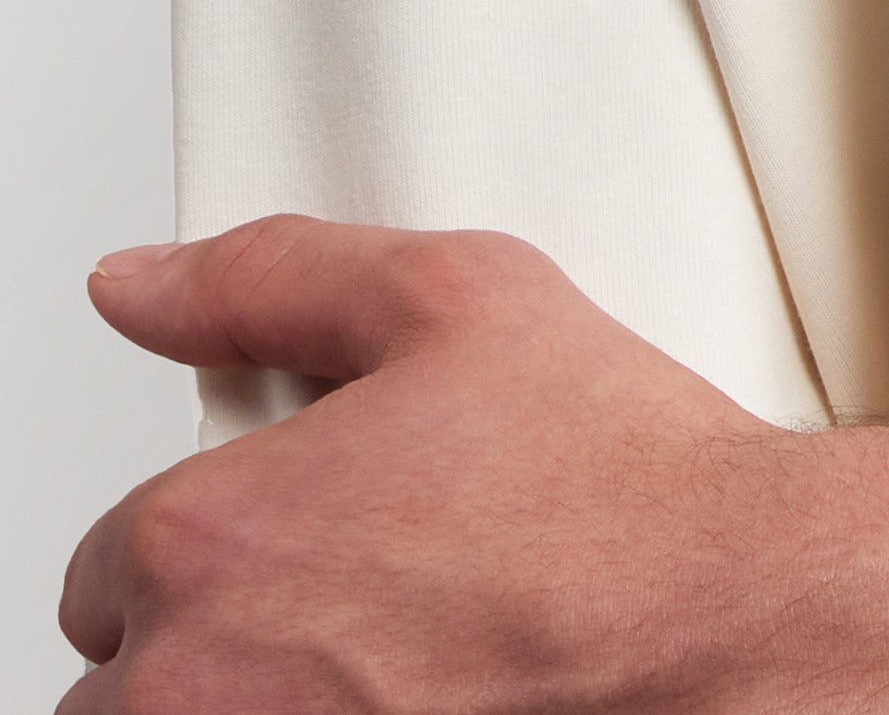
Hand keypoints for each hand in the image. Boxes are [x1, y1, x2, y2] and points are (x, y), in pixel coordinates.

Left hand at [61, 216, 857, 709]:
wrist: (724, 618)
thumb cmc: (607, 482)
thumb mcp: (448, 297)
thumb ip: (262, 279)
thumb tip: (133, 285)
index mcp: (202, 542)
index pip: (101, 570)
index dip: (206, 543)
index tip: (300, 537)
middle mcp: (195, 689)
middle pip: (118, 689)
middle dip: (206, 648)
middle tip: (345, 610)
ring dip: (241, 711)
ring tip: (378, 674)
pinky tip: (407, 704)